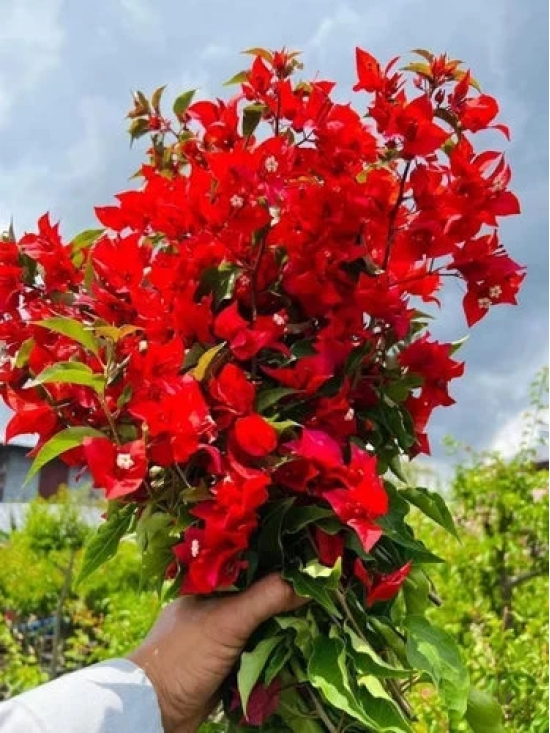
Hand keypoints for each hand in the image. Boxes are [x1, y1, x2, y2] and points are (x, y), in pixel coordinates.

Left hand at [128, 574, 304, 732]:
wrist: (153, 711)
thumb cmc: (183, 656)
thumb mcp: (228, 621)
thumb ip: (267, 597)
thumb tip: (312, 576)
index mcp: (209, 582)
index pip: (253, 561)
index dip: (282, 561)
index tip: (314, 560)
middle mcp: (216, 603)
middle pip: (261, 592)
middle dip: (288, 596)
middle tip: (323, 592)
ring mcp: (221, 633)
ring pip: (263, 622)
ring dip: (285, 626)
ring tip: (317, 619)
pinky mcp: (226, 661)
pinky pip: (259, 650)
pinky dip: (276, 651)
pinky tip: (297, 647)